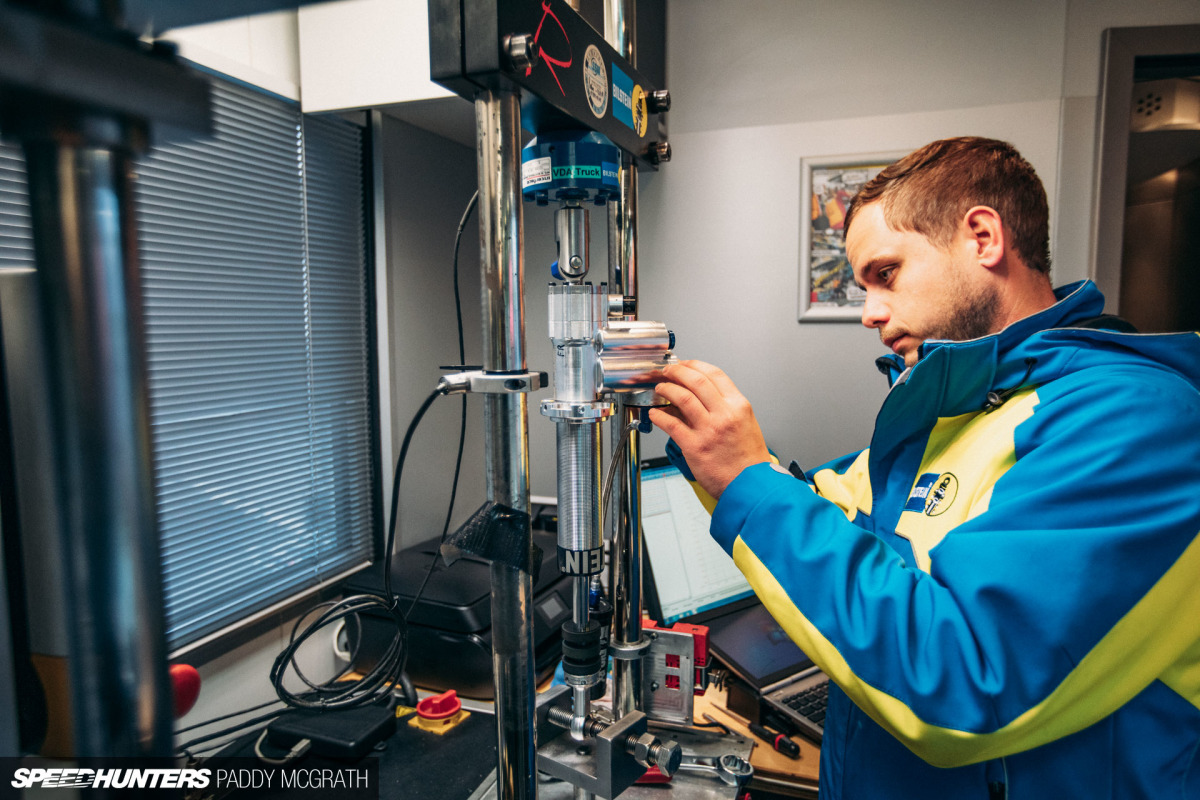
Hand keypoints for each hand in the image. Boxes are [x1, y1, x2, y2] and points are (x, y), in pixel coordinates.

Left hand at [648, 360, 771, 499]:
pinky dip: (659, 415)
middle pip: (696, 381)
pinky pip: (672, 424)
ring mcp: (709, 430)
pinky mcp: (695, 447)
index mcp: (739, 406)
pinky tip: (655, 413)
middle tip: (667, 372)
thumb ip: (725, 408)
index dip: (695, 365)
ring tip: (660, 389)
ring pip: (682, 398)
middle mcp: (725, 415)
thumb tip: (700, 395)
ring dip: (666, 389)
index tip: (684, 364)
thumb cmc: (749, 460)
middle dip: (677, 371)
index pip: (715, 374)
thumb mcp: (746, 424)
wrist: (752, 486)